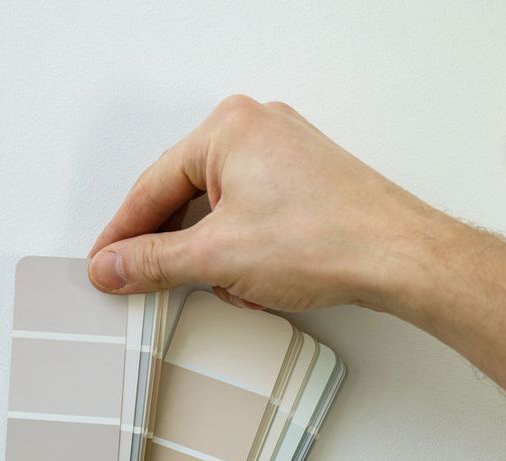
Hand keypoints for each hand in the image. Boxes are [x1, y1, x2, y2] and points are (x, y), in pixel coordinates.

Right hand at [90, 95, 505, 447]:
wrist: (400, 257)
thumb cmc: (329, 239)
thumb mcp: (218, 259)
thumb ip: (153, 262)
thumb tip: (113, 266)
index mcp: (229, 128)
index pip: (152, 185)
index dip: (122, 234)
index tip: (104, 266)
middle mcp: (258, 128)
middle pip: (185, 194)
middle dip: (176, 247)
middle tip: (152, 284)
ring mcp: (286, 152)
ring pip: (220, 209)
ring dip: (215, 255)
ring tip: (230, 287)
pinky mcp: (308, 180)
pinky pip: (252, 213)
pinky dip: (244, 250)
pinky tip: (256, 282)